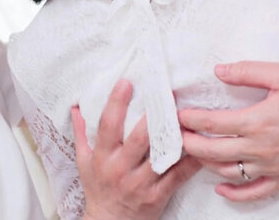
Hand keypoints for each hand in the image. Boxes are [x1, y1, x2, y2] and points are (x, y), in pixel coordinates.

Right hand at [75, 79, 200, 219]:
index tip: (127, 82)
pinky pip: (177, 176)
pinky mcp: (157, 196)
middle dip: (154, 117)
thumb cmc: (97, 189)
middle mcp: (120, 169)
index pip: (108, 125)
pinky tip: (201, 147)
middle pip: (139, 139)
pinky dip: (191, 162)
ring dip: (176, 137)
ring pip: (161, 157)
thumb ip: (82, 133)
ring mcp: (140, 183)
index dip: (116, 103)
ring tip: (189, 117)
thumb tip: (77, 107)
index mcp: (102, 157)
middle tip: (168, 94)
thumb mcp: (83, 161)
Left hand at [178, 61, 278, 201]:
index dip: (189, 120)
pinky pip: (253, 193)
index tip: (178, 115)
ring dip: (206, 164)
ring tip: (195, 152)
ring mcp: (272, 167)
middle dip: (189, 143)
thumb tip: (218, 70)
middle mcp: (261, 148)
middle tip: (179, 135)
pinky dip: (234, 194)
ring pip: (228, 172)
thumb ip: (247, 71)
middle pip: (212, 152)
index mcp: (258, 121)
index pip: (211, 124)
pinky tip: (221, 188)